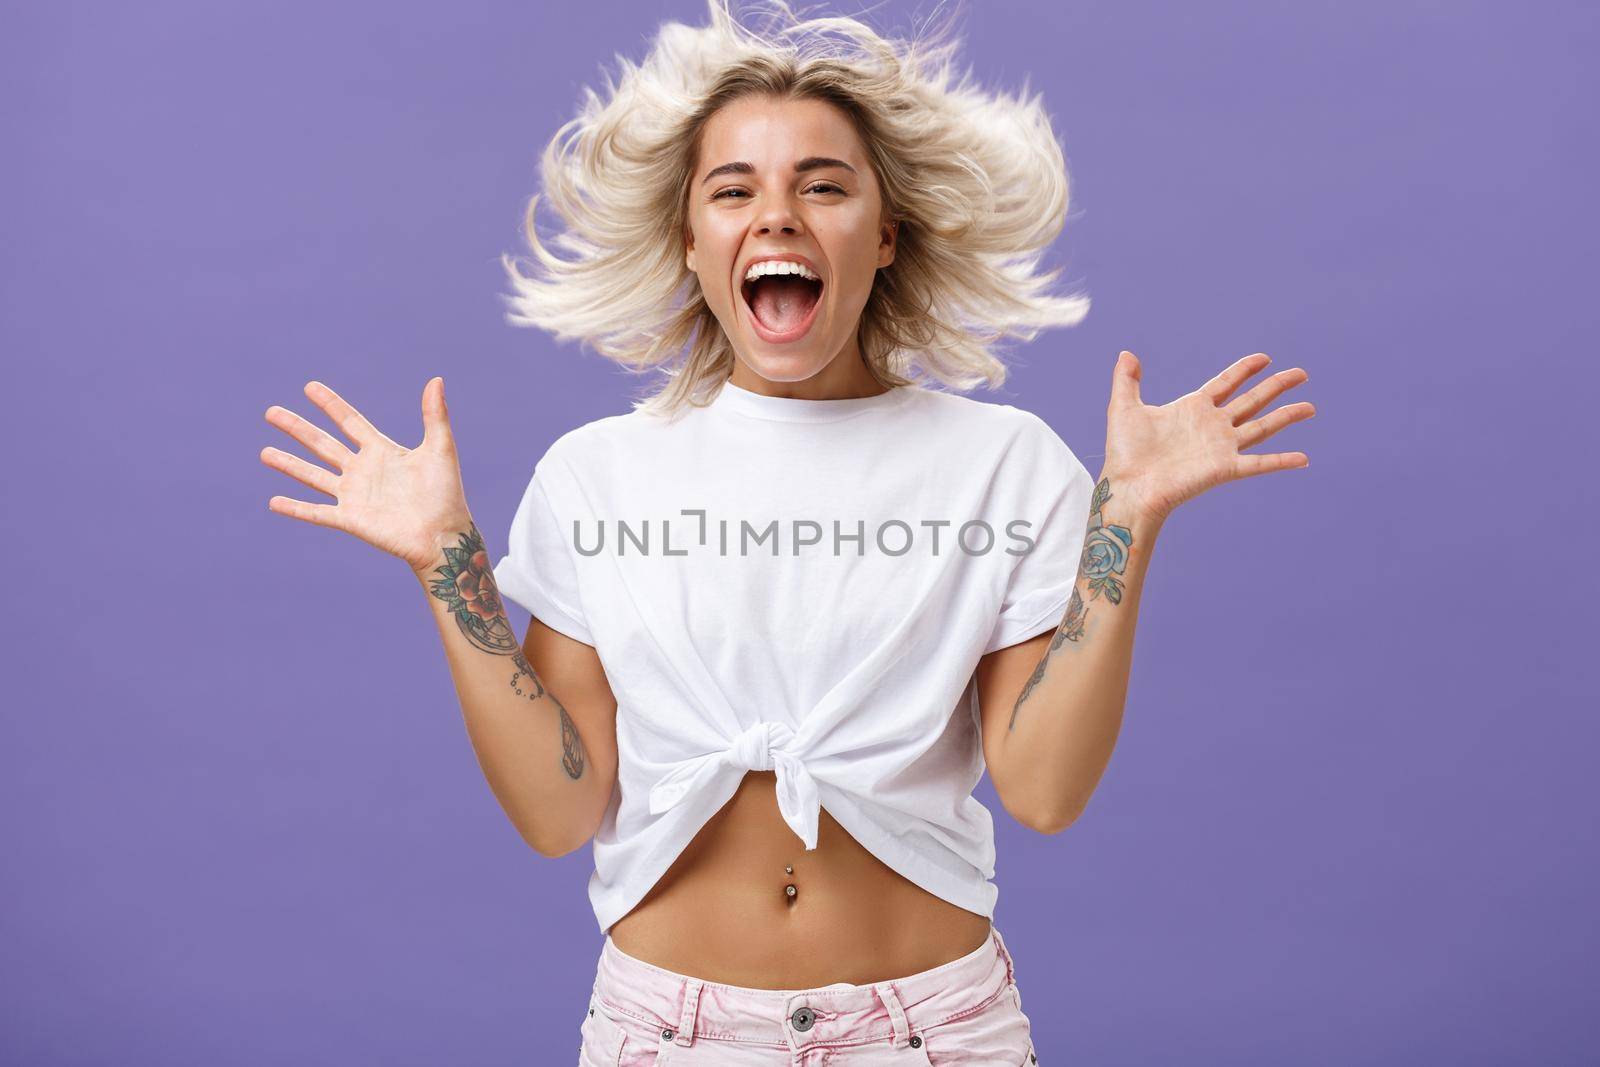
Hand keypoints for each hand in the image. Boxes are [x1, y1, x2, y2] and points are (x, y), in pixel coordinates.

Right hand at [261, 377, 473, 574]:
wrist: (443, 536)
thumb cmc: (446, 494)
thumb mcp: (440, 449)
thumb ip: (435, 416)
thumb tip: (436, 379)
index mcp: (382, 451)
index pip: (350, 422)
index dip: (330, 404)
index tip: (309, 386)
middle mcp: (363, 471)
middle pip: (323, 444)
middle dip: (297, 428)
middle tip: (271, 412)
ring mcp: (354, 496)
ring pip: (313, 475)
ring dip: (288, 464)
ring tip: (264, 452)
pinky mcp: (350, 520)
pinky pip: (317, 513)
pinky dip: (295, 508)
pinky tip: (273, 502)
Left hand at [1101, 350, 1314, 523]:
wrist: (1129, 486)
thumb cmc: (1124, 453)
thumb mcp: (1123, 407)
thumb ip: (1127, 379)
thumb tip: (1126, 353)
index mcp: (1193, 409)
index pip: (1226, 383)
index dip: (1245, 370)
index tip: (1264, 358)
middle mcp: (1212, 426)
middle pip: (1252, 400)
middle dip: (1277, 386)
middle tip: (1301, 373)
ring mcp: (1221, 447)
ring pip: (1263, 426)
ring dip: (1287, 417)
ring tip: (1311, 407)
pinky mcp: (1225, 468)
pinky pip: (1260, 463)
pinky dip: (1281, 461)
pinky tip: (1304, 459)